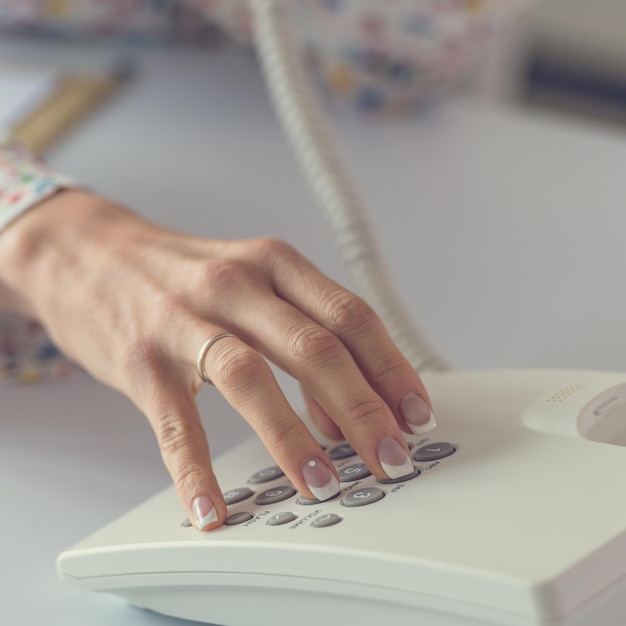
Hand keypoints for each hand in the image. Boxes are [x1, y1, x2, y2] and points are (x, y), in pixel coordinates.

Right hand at [0, 190, 434, 528]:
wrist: (88, 252)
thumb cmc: (182, 274)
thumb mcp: (251, 282)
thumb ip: (300, 335)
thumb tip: (341, 410)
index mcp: (273, 264)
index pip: (350, 316)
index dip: (391, 368)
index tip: (415, 413)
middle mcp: (235, 285)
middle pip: (315, 348)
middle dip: (362, 409)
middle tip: (390, 457)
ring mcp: (184, 319)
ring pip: (252, 378)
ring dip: (295, 437)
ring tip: (325, 481)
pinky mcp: (141, 359)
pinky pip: (176, 422)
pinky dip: (197, 471)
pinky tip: (214, 506)